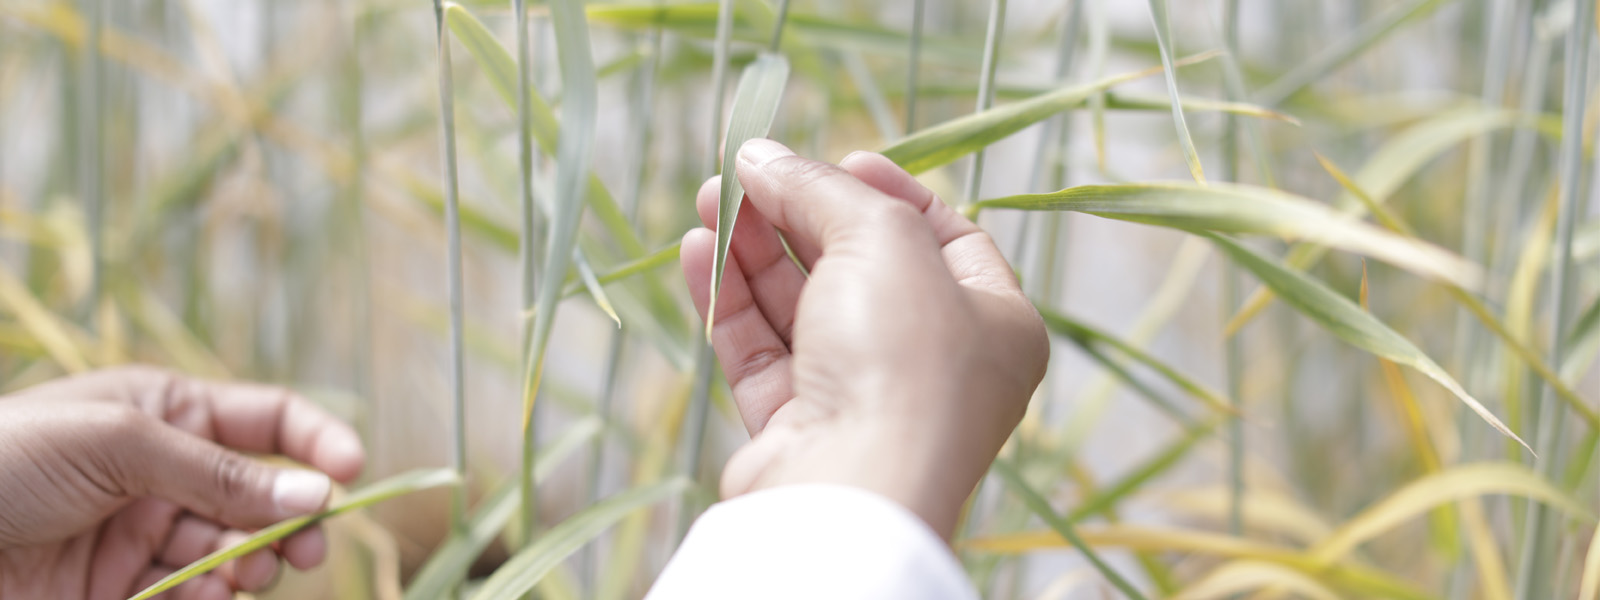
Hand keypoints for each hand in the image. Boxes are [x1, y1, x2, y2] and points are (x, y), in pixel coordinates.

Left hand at [0, 366, 364, 598]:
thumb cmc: (5, 460)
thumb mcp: (119, 443)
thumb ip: (219, 473)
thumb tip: (317, 492)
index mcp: (165, 411)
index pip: (267, 419)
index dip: (316, 442)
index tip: (353, 474)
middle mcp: (163, 471)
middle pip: (263, 493)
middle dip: (294, 518)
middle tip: (307, 549)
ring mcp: (144, 534)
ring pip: (235, 551)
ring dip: (254, 566)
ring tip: (249, 579)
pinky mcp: (123, 593)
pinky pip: (195, 596)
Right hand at [680, 140, 1048, 538]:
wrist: (852, 492)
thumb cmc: (902, 362)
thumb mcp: (882, 240)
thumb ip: (821, 190)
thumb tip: (762, 157)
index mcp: (995, 322)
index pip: (946, 236)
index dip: (891, 190)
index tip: (840, 156)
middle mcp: (936, 365)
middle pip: (861, 267)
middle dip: (799, 215)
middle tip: (744, 172)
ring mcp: (866, 400)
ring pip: (803, 309)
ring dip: (754, 250)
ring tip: (706, 199)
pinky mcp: (802, 431)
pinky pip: (764, 352)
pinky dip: (732, 301)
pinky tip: (698, 252)